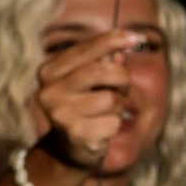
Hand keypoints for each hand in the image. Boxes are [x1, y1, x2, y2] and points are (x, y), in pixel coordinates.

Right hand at [30, 26, 147, 177]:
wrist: (68, 149)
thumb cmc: (84, 106)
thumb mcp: (91, 81)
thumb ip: (103, 61)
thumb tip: (123, 46)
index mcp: (49, 71)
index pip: (85, 48)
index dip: (113, 40)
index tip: (137, 36)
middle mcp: (49, 91)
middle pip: (101, 71)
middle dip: (121, 78)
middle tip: (122, 88)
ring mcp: (60, 114)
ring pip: (111, 98)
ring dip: (118, 106)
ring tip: (105, 112)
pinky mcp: (75, 134)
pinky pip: (113, 122)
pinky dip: (114, 125)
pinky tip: (101, 129)